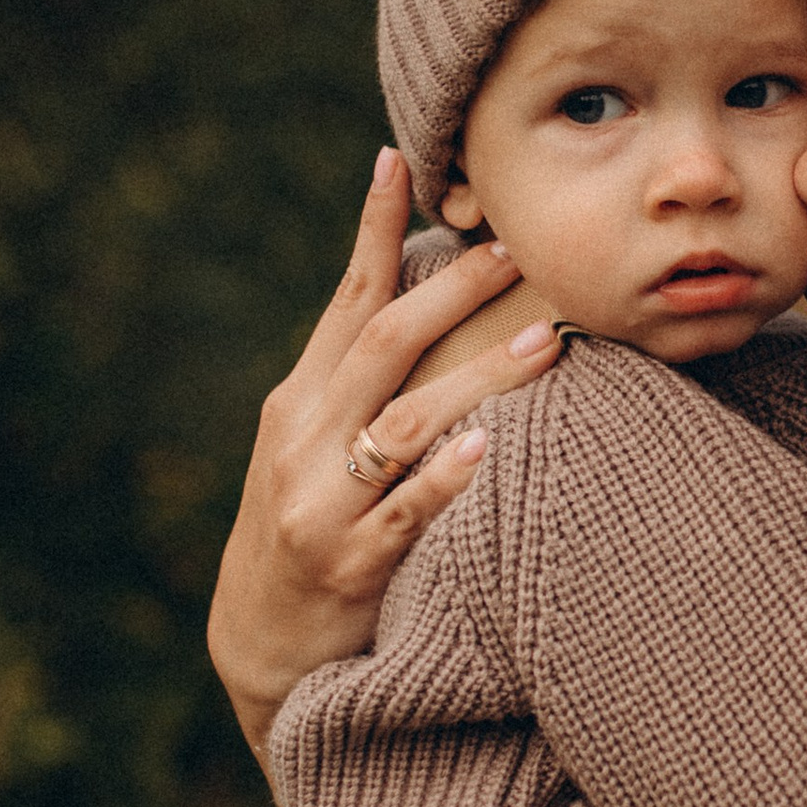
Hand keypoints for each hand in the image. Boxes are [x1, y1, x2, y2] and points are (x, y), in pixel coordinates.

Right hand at [208, 149, 563, 750]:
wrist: (261, 646)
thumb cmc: (308, 533)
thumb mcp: (312, 450)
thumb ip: (357, 387)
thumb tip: (425, 306)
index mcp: (299, 399)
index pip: (347, 299)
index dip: (374, 230)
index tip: (401, 160)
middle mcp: (303, 437)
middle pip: (383, 343)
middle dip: (453, 291)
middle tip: (519, 245)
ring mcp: (321, 502)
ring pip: (406, 421)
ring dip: (479, 377)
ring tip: (545, 340)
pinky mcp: (348, 564)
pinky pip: (403, 514)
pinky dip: (444, 479)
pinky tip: (486, 450)